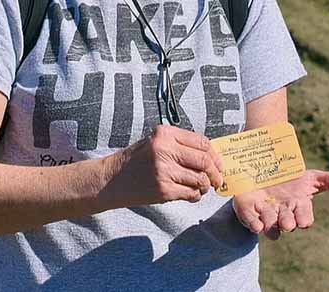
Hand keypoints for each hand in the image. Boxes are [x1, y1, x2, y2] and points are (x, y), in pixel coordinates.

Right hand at [102, 125, 225, 208]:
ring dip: (206, 186)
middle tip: (218, 179)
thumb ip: (180, 145)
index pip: (202, 142)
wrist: (109, 180)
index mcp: (165, 134)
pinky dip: (196, 195)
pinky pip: (190, 193)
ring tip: (203, 187)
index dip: (215, 155)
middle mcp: (165, 150)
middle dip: (215, 172)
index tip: (219, 164)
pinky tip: (192, 194)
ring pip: (200, 179)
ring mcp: (164, 171)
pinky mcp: (163, 190)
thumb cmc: (135, 161)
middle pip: (204, 161)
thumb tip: (211, 156)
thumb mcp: (156, 143)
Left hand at [232, 169, 328, 238]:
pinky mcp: (248, 210)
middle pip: (287, 224)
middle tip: (287, 221)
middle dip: (288, 223)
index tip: (303, 221)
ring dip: (270, 222)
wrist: (265, 170)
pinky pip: (250, 221)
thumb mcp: (315, 177)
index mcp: (299, 207)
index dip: (304, 219)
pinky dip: (253, 222)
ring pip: (269, 225)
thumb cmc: (292, 178)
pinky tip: (256, 222)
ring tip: (270, 213)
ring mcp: (265, 213)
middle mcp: (283, 214)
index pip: (304, 218)